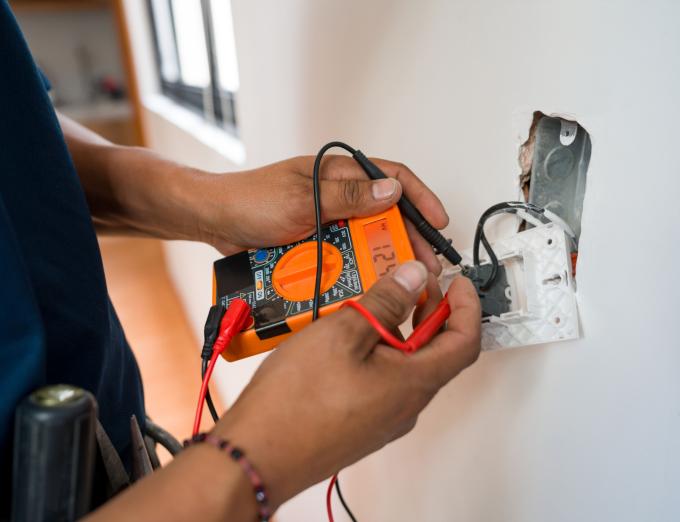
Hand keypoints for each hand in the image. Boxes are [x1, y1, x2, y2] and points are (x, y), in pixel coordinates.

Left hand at [192, 155, 449, 273]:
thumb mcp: (303, 198)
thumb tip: (392, 192)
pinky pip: (344, 256)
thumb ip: (348, 196)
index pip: (391, 177)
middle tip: (425, 263)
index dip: (420, 197)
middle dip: (408, 236)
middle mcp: (337, 196)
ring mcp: (327, 220)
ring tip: (400, 279)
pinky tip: (367, 284)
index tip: (438, 221)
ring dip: (383, 256)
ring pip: (366, 238)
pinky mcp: (316, 243)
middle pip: (385, 213)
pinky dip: (356, 268)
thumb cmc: (251, 200)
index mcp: (338, 174)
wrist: (214, 222)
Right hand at [212, 261, 480, 507]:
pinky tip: (346, 338)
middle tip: (411, 284)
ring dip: (398, 331)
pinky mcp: (360, 422)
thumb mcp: (344, 334)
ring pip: (405, 366)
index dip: (467, 307)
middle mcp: (405, 405)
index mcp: (413, 382)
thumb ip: (385, 302)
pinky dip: (377, 352)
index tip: (459, 283)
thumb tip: (413, 278)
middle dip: (429, 313)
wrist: (258, 455)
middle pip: (435, 353)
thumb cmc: (296, 402)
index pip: (465, 341)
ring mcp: (383, 417)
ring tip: (370, 305)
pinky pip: (382, 381)